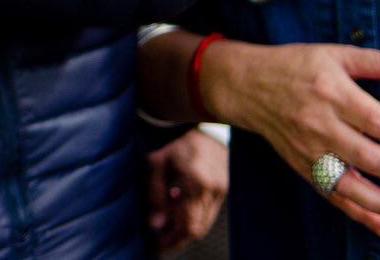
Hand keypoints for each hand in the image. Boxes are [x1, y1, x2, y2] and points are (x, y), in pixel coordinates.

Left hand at [147, 129, 227, 253]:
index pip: (186, 222)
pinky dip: (193, 220)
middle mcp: (211, 190)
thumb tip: (155, 224)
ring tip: (167, 230)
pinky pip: (208, 216)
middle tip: (160, 242)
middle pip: (196, 229)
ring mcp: (221, 193)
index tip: (157, 245)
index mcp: (194, 180)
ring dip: (185, 232)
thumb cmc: (179, 146)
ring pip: (204, 225)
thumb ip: (156, 193)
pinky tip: (179, 216)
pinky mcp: (224, 193)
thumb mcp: (158, 163)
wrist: (208, 134)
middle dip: (177, 239)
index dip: (172, 238)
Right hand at [203, 39, 379, 243]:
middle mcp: (322, 127)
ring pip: (355, 186)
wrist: (242, 85)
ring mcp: (312, 152)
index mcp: (333, 95)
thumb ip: (379, 62)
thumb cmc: (294, 65)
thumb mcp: (336, 54)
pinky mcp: (306, 168)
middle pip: (372, 158)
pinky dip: (362, 216)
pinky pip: (336, 197)